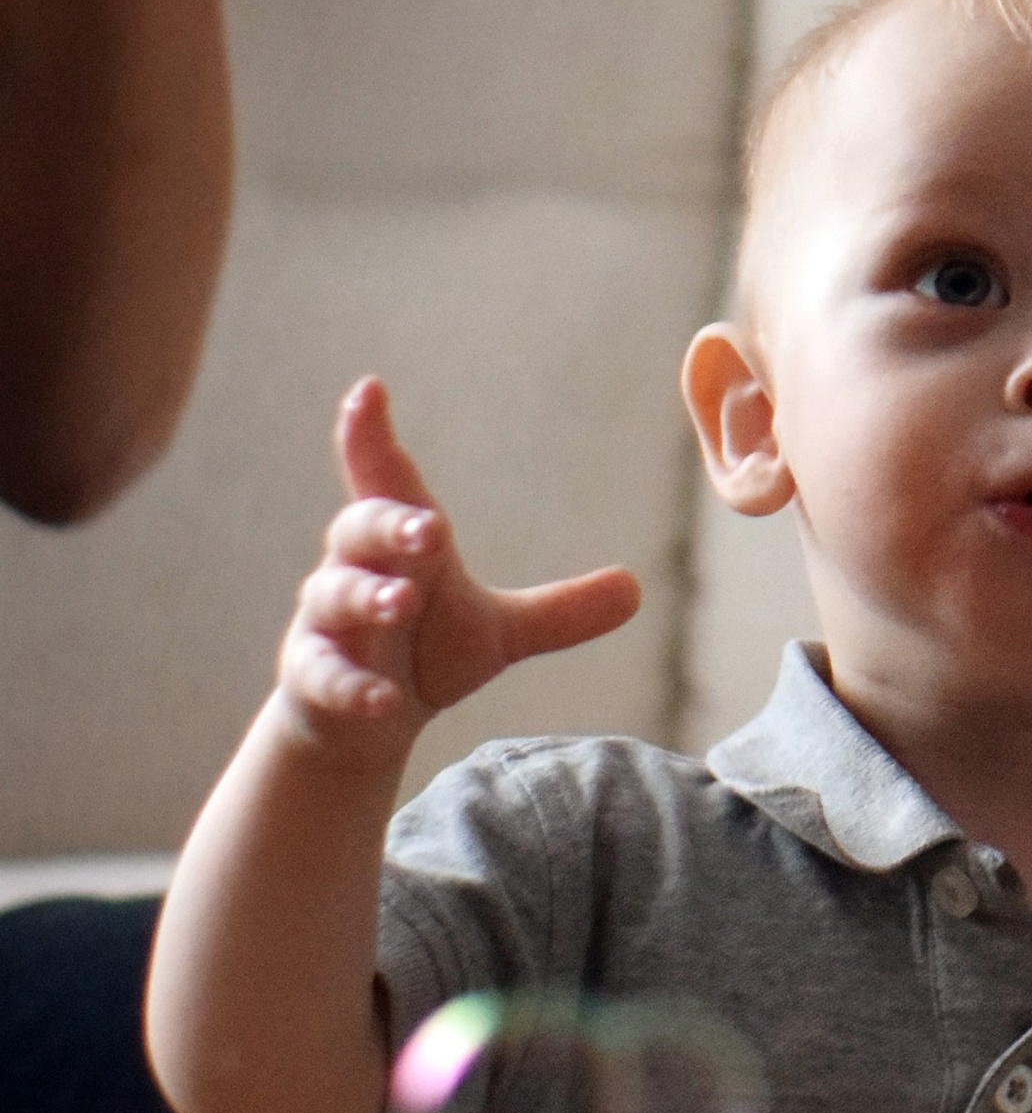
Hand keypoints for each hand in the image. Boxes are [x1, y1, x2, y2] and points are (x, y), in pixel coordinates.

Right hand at [277, 376, 642, 772]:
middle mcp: (353, 571)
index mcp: (398, 545)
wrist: (364, 723)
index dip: (370, 435)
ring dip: (366, 596)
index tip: (369, 389)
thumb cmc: (423, 653)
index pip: (384, 480)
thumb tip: (638, 588)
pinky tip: (382, 700)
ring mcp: (327, 625)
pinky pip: (324, 674)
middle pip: (359, 528)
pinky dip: (352, 685)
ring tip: (400, 601)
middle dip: (389, 523)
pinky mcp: (312, 678)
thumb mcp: (498, 632)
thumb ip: (559, 611)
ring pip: (334, 596)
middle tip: (430, 527)